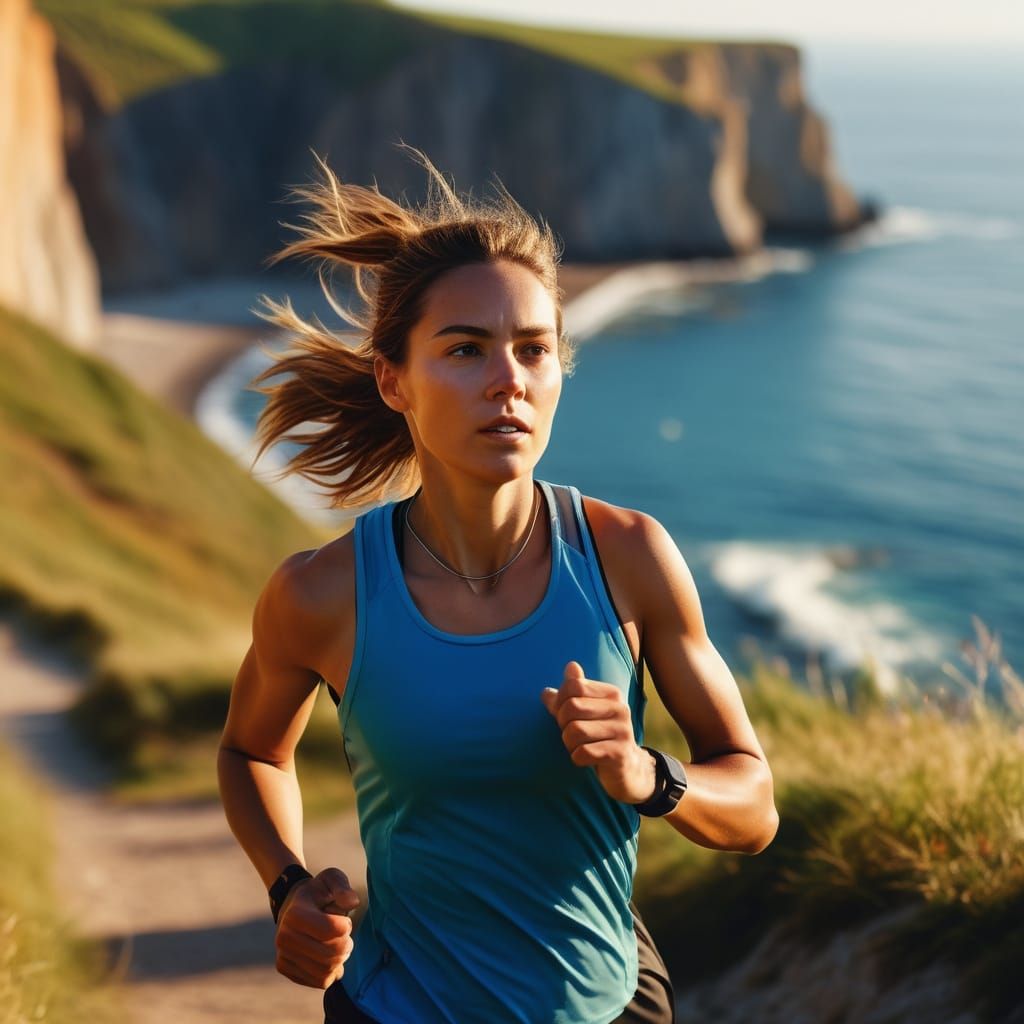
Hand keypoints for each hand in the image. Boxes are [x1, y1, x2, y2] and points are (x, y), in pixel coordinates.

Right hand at [274, 867, 360, 988]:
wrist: (293, 905)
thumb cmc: (318, 892)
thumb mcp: (331, 879)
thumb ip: (343, 887)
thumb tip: (352, 903)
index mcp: (296, 913)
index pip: (331, 930)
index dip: (346, 926)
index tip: (343, 920)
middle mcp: (284, 936)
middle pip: (330, 954)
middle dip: (346, 945)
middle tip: (345, 936)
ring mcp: (282, 954)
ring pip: (325, 971)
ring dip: (340, 960)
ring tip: (338, 946)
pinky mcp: (284, 968)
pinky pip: (319, 981)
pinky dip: (331, 973)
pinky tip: (330, 959)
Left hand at [541, 661, 656, 804]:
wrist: (626, 768)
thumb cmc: (599, 735)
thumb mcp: (586, 711)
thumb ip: (574, 690)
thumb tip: (570, 666)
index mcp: (612, 693)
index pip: (574, 685)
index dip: (559, 701)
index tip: (563, 714)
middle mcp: (620, 708)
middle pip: (571, 707)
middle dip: (562, 724)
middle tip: (570, 734)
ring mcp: (622, 731)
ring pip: (574, 731)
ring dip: (568, 743)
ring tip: (578, 746)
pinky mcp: (619, 754)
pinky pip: (582, 753)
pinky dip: (576, 757)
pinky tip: (584, 758)